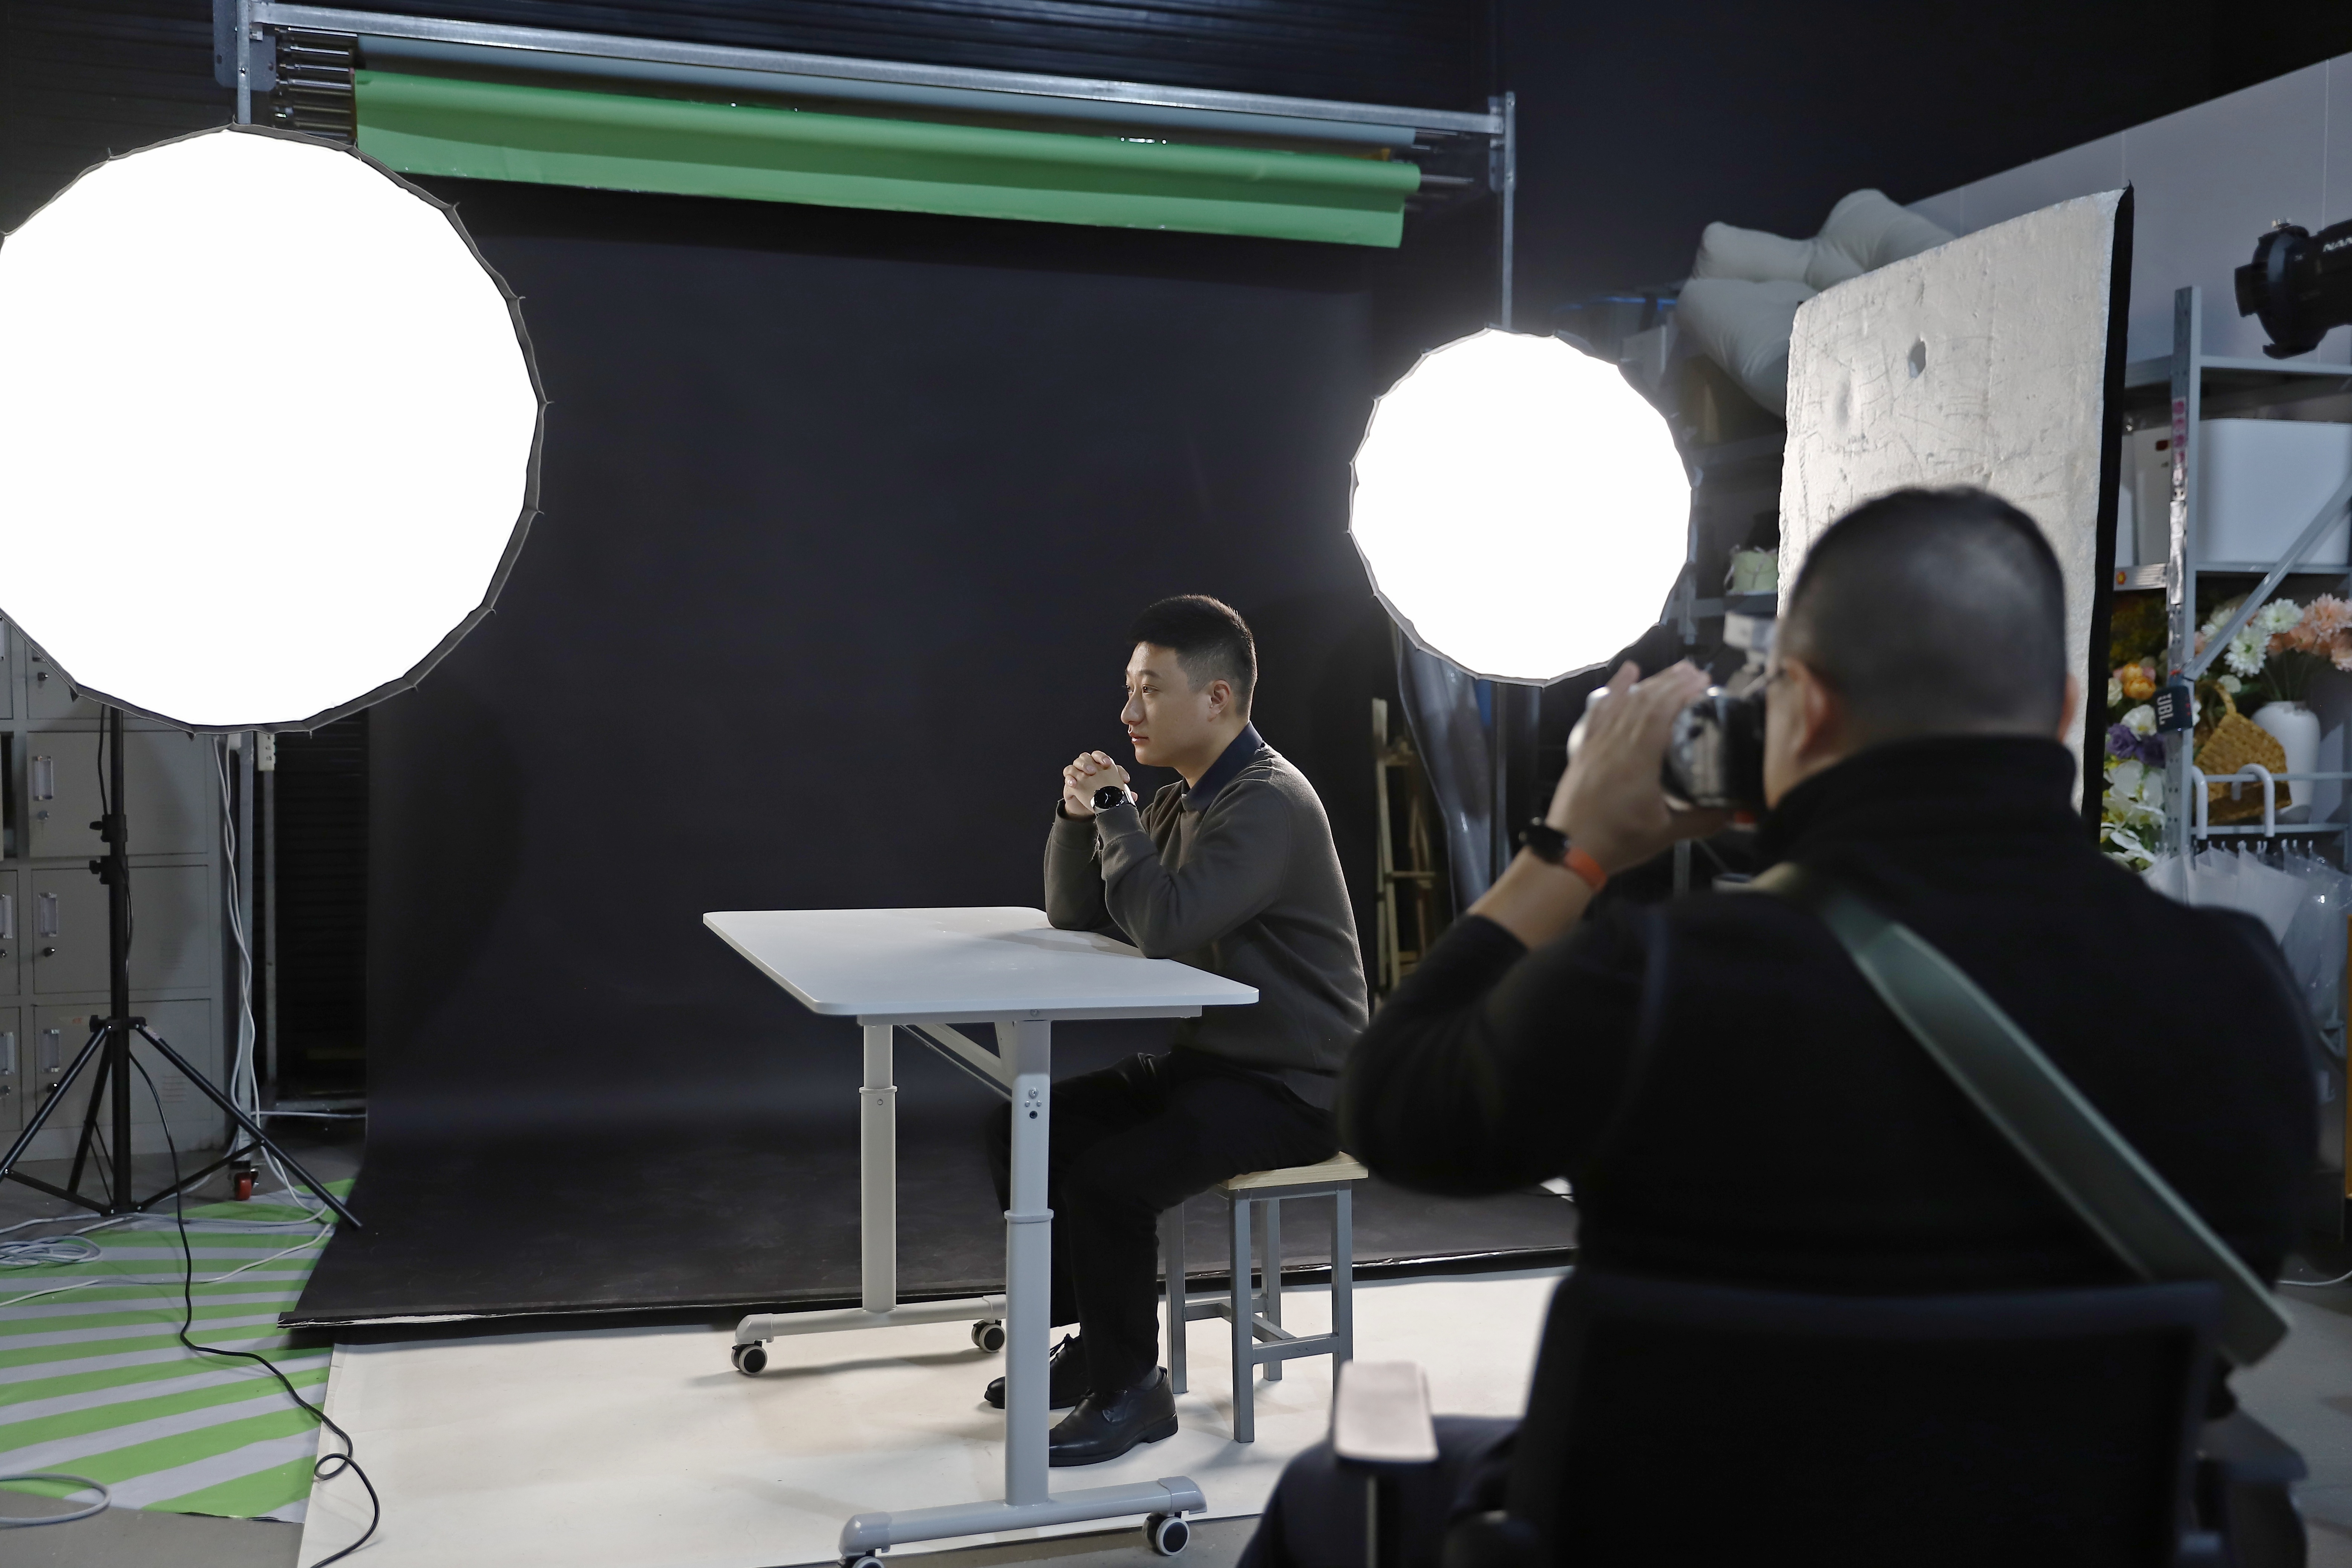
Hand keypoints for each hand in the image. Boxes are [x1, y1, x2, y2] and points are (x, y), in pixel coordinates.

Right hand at [1061, 751, 1130, 818]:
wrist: (1085, 806)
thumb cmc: (1100, 795)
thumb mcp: (1111, 793)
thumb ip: (1121, 792)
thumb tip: (1134, 796)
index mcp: (1098, 766)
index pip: (1101, 757)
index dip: (1105, 759)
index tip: (1110, 765)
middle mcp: (1088, 766)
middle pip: (1087, 756)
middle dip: (1093, 761)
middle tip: (1097, 769)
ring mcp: (1077, 772)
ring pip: (1077, 762)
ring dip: (1083, 766)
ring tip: (1089, 773)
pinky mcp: (1070, 781)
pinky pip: (1067, 775)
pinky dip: (1070, 778)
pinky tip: (1074, 784)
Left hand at [1551, 661, 1729, 872]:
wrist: (1569, 853)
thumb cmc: (1615, 842)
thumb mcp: (1666, 834)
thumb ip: (1703, 820)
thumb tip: (1734, 811)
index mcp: (1637, 761)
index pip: (1660, 713)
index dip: (1682, 692)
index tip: (1703, 681)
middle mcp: (1615, 745)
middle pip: (1644, 701)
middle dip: (1672, 681)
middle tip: (1697, 672)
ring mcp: (1597, 744)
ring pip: (1624, 702)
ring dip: (1651, 682)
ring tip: (1675, 670)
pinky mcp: (1585, 749)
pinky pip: (1600, 711)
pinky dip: (1615, 689)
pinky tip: (1627, 673)